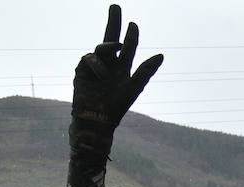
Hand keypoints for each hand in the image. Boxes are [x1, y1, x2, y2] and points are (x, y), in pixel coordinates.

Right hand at [71, 5, 163, 151]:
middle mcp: (109, 65)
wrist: (97, 119)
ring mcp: (95, 66)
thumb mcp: (134, 87)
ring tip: (110, 69)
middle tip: (116, 6)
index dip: (131, 35)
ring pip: (102, 48)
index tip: (133, 23)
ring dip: (108, 50)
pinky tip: (99, 76)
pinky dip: (97, 65)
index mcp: (123, 69)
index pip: (128, 48)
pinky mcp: (82, 70)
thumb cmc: (117, 106)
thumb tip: (161, 54)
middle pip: (111, 38)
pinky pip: (90, 58)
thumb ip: (146, 70)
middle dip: (114, 22)